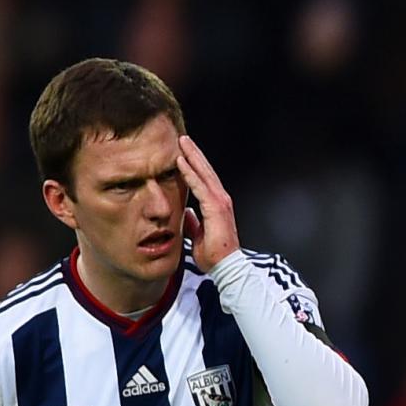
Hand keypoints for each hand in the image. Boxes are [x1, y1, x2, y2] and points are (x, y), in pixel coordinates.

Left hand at [177, 135, 237, 270]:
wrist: (225, 266)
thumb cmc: (214, 255)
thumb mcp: (198, 234)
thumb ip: (192, 221)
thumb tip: (185, 212)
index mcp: (217, 206)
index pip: (205, 180)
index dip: (195, 166)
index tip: (184, 153)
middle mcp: (221, 200)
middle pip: (206, 172)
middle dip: (194, 154)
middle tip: (183, 139)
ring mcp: (220, 203)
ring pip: (204, 174)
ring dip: (192, 157)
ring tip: (182, 142)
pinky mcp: (215, 208)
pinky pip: (199, 186)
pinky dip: (190, 173)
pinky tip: (180, 161)